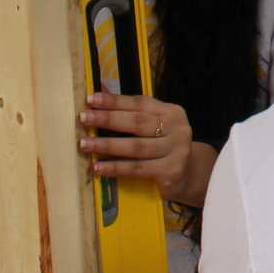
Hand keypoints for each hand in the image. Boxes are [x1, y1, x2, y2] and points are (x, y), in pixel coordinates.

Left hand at [81, 94, 197, 201]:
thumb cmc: (164, 147)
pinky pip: (137, 169)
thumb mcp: (156, 127)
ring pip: (136, 147)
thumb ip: (134, 114)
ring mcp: (176, 151)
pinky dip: (115, 168)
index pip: (140, 103)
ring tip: (85, 144)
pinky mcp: (171, 171)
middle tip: (84, 118)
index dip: (115, 101)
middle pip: (138, 122)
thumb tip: (100, 96)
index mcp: (172, 112)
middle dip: (108, 119)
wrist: (189, 176)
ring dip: (107, 145)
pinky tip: (98, 167)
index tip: (92, 99)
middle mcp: (177, 129)